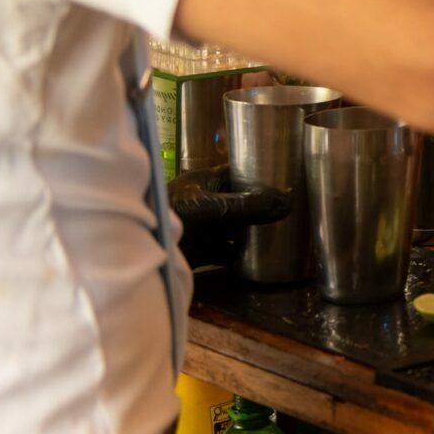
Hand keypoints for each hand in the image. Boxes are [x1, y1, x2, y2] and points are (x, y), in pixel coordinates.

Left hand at [169, 166, 292, 268]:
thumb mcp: (210, 207)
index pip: (240, 172)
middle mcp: (208, 202)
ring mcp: (206, 228)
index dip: (263, 173)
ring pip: (238, 229)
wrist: (137, 251)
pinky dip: (245, 257)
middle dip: (265, 207)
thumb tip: (287, 202)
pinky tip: (263, 261)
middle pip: (243, 202)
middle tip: (295, 209)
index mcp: (207, 181)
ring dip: (257, 233)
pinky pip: (230, 253)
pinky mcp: (203, 252)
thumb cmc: (170, 216)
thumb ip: (247, 207)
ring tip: (286, 235)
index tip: (290, 177)